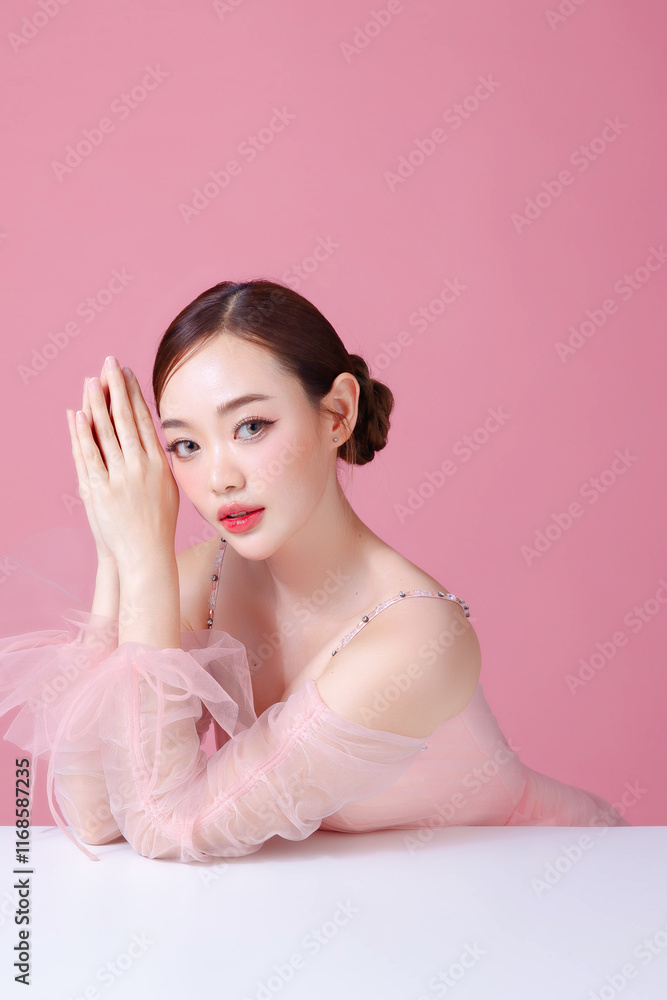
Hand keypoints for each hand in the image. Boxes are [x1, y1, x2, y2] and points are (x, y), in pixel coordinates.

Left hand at [68, 357, 179, 570]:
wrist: (145, 554)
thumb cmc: (157, 524)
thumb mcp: (166, 488)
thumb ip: (157, 461)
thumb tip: (150, 437)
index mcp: (158, 464)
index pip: (144, 420)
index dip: (135, 394)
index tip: (128, 373)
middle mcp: (140, 467)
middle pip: (126, 420)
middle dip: (117, 388)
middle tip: (110, 363)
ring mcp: (118, 478)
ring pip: (105, 432)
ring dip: (97, 403)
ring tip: (91, 380)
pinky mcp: (99, 490)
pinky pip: (88, 455)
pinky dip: (81, 433)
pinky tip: (77, 414)